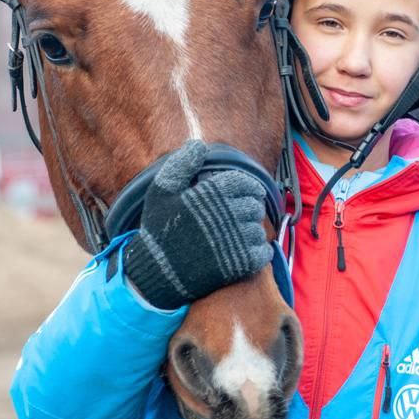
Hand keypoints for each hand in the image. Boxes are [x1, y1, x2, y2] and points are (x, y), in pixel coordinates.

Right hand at [124, 140, 271, 308]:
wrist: (156, 273)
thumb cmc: (159, 230)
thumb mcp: (161, 192)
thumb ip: (180, 165)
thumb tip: (198, 145)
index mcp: (211, 195)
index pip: (245, 183)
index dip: (248, 187)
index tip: (246, 193)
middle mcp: (226, 215)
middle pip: (255, 205)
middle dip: (249, 209)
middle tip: (238, 216)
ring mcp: (234, 240)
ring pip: (259, 229)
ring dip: (252, 231)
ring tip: (238, 234)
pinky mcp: (238, 264)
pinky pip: (262, 252)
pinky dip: (259, 251)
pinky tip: (246, 250)